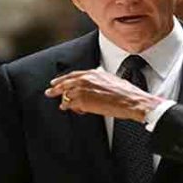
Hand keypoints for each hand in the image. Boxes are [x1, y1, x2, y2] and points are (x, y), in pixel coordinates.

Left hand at [44, 69, 163, 121]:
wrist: (132, 101)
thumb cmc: (128, 93)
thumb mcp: (114, 80)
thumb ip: (103, 79)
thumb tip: (101, 80)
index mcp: (95, 73)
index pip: (75, 75)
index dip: (65, 78)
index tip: (59, 81)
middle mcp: (87, 79)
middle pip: (66, 83)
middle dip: (57, 87)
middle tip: (50, 91)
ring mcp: (83, 90)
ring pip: (66, 94)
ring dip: (63, 100)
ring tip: (62, 105)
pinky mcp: (83, 101)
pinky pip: (70, 104)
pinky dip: (69, 107)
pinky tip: (68, 109)